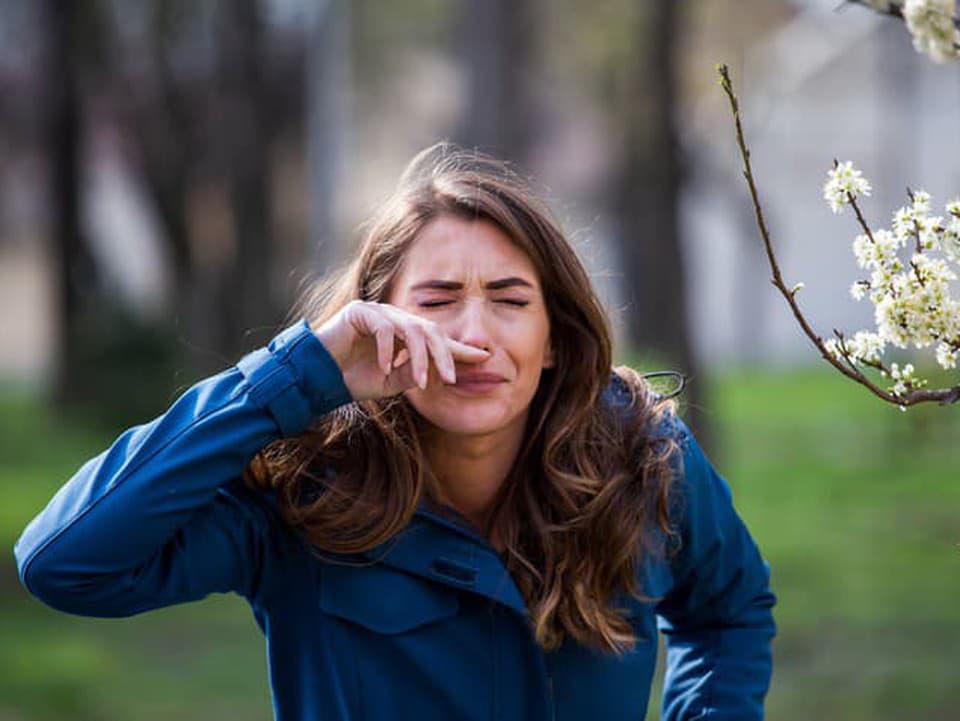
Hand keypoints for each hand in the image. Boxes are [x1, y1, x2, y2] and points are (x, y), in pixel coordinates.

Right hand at [311, 300, 490, 400]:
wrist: (318, 378)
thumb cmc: (354, 379)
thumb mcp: (393, 382)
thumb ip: (416, 374)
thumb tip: (442, 372)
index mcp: (405, 335)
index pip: (438, 339)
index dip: (460, 349)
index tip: (485, 358)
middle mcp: (396, 320)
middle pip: (431, 331)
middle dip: (444, 355)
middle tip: (452, 379)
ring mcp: (379, 313)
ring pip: (411, 330)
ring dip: (418, 358)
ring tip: (419, 382)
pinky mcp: (361, 311)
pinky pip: (384, 329)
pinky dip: (388, 350)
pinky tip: (385, 368)